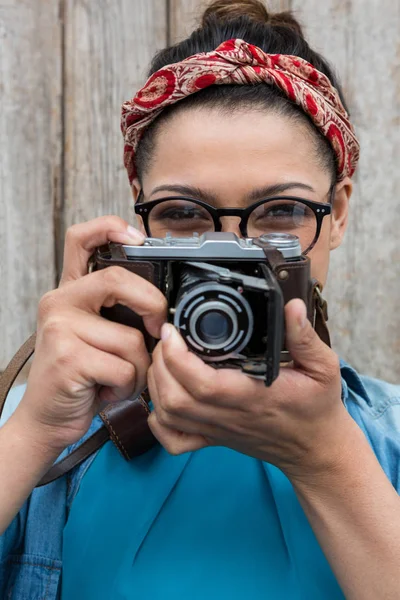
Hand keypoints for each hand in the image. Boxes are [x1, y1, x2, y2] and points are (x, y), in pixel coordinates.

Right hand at [15, 216, 166, 451]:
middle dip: (152, 305)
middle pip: (117, 280)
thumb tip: (162, 308)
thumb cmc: (79, 378)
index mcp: (69, 293)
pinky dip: (128, 385)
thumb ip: (116, 314)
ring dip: (139, 367)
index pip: (81, 239)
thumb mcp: (94, 336)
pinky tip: (109, 390)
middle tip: (157, 329)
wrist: (47, 420)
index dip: (111, 228)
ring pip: (129, 337)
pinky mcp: (67, 357)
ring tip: (121, 378)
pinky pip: (123, 367)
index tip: (139, 238)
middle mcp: (58, 303)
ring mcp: (60, 328)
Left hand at [147, 299, 352, 478]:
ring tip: (164, 357)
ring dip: (156, 384)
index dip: (177, 355)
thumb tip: (291, 307)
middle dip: (160, 363)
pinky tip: (162, 397)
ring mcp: (216, 430)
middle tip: (167, 337)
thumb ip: (305, 337)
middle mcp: (229, 416)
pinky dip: (157, 419)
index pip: (203, 383)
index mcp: (252, 397)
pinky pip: (173, 439)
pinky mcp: (212, 439)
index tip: (173, 328)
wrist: (315, 449)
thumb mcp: (322, 368)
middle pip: (175, 399)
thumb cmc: (317, 408)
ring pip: (168, 415)